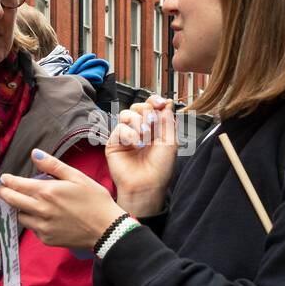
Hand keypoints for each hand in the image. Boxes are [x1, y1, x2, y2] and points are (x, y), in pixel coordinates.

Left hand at [0, 150, 123, 249]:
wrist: (106, 229)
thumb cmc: (95, 200)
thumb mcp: (77, 177)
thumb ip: (53, 165)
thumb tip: (34, 153)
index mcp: (47, 192)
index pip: (17, 185)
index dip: (7, 181)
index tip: (4, 179)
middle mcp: (40, 210)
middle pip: (12, 201)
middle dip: (5, 194)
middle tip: (2, 190)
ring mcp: (41, 227)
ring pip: (20, 216)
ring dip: (20, 209)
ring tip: (27, 203)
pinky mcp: (45, 239)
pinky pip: (32, 228)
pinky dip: (33, 221)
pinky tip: (43, 216)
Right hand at [105, 95, 176, 216]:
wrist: (147, 184)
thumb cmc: (160, 168)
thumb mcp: (170, 141)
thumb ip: (168, 120)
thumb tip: (167, 102)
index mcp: (154, 129)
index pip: (151, 106)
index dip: (155, 101)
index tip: (162, 103)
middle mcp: (138, 130)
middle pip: (138, 107)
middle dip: (148, 113)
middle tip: (153, 126)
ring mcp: (125, 136)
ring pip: (127, 114)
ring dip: (139, 123)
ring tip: (144, 138)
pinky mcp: (113, 143)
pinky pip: (119, 127)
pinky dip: (129, 133)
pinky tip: (134, 144)